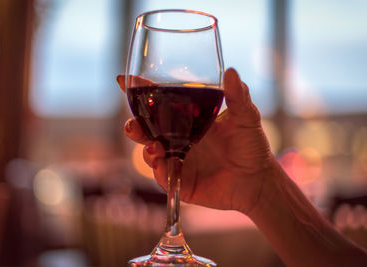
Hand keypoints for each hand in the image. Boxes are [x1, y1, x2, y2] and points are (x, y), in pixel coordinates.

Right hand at [117, 68, 273, 213]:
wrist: (258, 180)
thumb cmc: (251, 146)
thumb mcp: (245, 117)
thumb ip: (237, 96)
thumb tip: (231, 71)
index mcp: (189, 119)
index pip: (160, 102)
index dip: (141, 91)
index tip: (122, 80)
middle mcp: (179, 138)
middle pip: (147, 129)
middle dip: (134, 125)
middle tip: (133, 125)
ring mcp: (178, 160)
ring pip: (150, 152)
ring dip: (145, 148)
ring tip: (154, 147)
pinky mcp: (180, 180)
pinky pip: (163, 175)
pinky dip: (159, 170)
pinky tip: (161, 164)